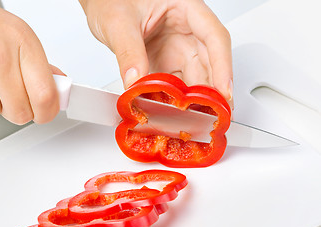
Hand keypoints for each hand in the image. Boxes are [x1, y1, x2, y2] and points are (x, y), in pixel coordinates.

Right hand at [0, 0, 61, 123]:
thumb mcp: (13, 33)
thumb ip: (37, 63)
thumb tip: (58, 84)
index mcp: (22, 42)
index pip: (46, 94)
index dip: (47, 112)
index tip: (45, 113)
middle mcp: (1, 55)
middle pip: (21, 112)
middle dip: (15, 108)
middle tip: (6, 91)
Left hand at [80, 0, 232, 106]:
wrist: (99, 2)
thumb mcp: (119, 21)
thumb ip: (129, 51)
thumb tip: (135, 82)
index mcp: (185, 7)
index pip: (214, 37)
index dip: (223, 66)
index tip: (223, 92)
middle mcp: (185, 28)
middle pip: (208, 61)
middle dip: (211, 90)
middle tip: (211, 115)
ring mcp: (174, 46)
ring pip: (193, 75)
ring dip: (193, 98)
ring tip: (192, 118)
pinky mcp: (163, 59)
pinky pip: (174, 81)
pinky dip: (174, 97)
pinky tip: (172, 110)